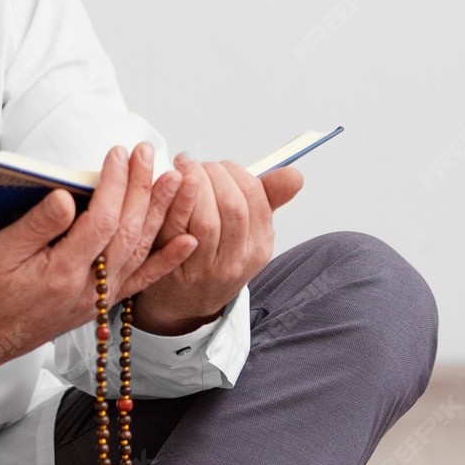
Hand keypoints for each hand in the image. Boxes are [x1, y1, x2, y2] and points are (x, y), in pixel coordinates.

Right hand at [0, 142, 197, 384]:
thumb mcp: (1, 251)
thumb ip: (37, 224)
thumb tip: (66, 196)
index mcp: (61, 272)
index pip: (100, 221)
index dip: (113, 185)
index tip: (117, 153)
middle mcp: (88, 288)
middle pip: (127, 232)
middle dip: (141, 188)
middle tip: (148, 152)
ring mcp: (100, 297)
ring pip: (141, 251)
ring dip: (161, 213)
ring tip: (176, 179)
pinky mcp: (104, 302)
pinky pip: (144, 281)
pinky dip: (168, 260)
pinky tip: (188, 240)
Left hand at [131, 157, 303, 335]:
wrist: (184, 302)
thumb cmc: (216, 257)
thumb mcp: (248, 232)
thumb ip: (268, 198)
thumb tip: (294, 175)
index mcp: (260, 247)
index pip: (256, 197)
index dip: (235, 172)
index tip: (218, 164)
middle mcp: (237, 261)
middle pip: (233, 206)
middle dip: (213, 174)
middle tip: (195, 162)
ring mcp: (207, 269)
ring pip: (207, 219)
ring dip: (194, 183)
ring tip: (182, 167)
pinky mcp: (175, 269)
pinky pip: (178, 229)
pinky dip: (176, 201)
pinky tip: (170, 183)